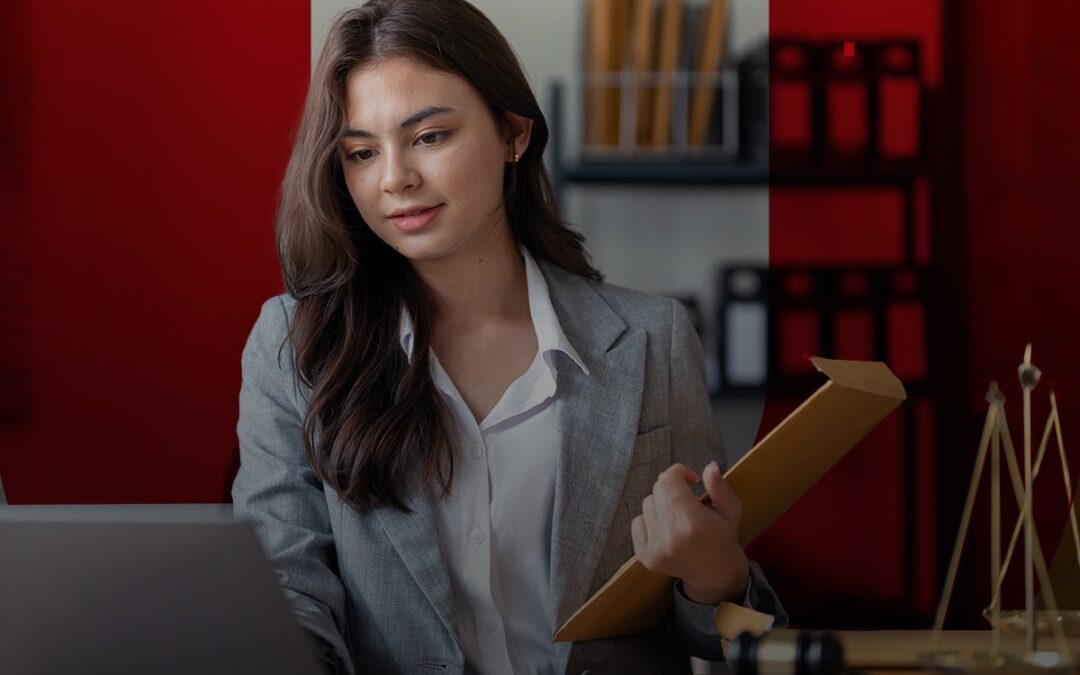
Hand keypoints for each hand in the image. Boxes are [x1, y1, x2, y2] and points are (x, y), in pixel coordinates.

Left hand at [630, 461, 749, 604]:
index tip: (691, 480)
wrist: (714, 573)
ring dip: (661, 504)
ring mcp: (655, 549)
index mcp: (693, 523)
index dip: (679, 472)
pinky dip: (650, 520)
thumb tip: (709, 467)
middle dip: (672, 488)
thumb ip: (720, 487)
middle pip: (658, 489)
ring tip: (678, 517)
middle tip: (687, 500)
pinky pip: (637, 521)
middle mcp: (671, 537)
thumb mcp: (731, 510)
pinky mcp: (644, 556)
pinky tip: (667, 529)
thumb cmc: (722, 536)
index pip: (668, 480)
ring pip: (647, 503)